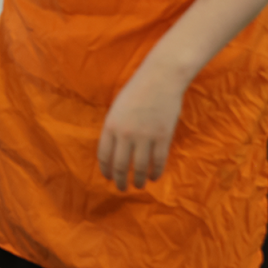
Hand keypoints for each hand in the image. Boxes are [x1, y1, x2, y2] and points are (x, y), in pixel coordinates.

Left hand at [96, 70, 184, 190]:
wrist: (160, 79)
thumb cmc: (136, 91)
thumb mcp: (116, 109)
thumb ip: (114, 129)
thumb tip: (114, 151)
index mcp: (110, 126)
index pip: (104, 156)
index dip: (105, 170)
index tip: (108, 177)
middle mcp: (125, 134)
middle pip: (120, 165)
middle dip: (119, 180)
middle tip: (121, 188)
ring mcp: (145, 136)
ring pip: (139, 167)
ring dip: (137, 180)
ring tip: (137, 186)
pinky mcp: (163, 137)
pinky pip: (158, 161)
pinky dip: (155, 172)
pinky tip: (153, 177)